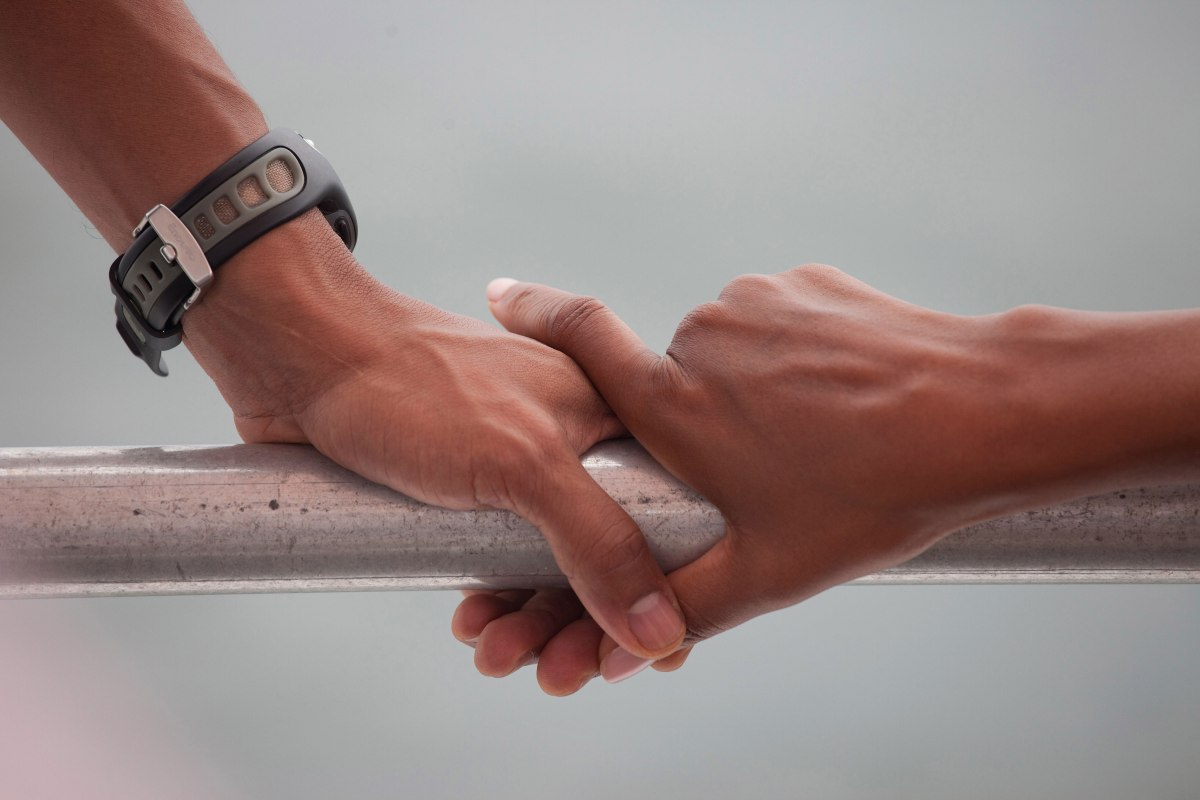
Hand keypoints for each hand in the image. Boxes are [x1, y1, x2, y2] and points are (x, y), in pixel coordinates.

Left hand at [183, 211, 688, 668]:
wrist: (302, 355)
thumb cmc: (412, 381)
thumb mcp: (524, 461)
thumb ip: (599, 541)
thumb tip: (660, 631)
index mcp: (608, 416)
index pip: (665, 518)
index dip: (663, 591)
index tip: (646, 656)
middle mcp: (573, 440)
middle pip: (605, 555)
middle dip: (582, 623)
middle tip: (559, 674)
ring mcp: (516, 467)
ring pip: (546, 566)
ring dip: (531, 624)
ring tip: (496, 655)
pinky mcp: (464, 489)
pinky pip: (494, 562)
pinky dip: (490, 601)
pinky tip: (469, 623)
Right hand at [455, 264, 1194, 692]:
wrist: (983, 413)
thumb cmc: (871, 499)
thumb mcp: (768, 572)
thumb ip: (679, 608)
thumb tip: (613, 658)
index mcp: (675, 402)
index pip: (577, 335)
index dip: (532, 310)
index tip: (500, 294)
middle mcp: (700, 336)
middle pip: (674, 379)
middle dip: (702, 420)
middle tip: (767, 466)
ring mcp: (757, 301)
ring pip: (731, 351)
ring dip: (755, 390)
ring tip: (819, 439)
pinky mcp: (806, 284)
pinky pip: (779, 323)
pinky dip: (798, 358)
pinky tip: (846, 400)